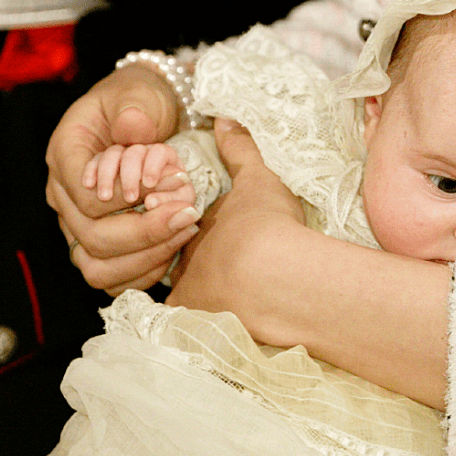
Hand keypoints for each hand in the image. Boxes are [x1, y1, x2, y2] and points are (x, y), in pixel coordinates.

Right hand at [46, 64, 199, 293]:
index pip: (85, 199)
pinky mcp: (99, 243)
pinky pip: (114, 276)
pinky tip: (175, 249)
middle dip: (145, 232)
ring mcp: (79, 223)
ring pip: (98, 267)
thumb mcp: (139, 91)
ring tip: (184, 231)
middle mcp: (66, 195)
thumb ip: (135, 107)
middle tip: (187, 214)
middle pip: (92, 238)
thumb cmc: (140, 99)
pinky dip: (145, 271)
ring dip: (145, 258)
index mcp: (66, 155)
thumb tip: (134, 129)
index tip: (164, 189)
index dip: (124, 201)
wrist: (145, 111)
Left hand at [168, 117, 450, 408]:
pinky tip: (230, 335)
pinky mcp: (201, 335)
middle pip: (179, 275)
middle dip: (192, 277)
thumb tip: (224, 117)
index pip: (177, 238)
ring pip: (184, 309)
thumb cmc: (267, 227)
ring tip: (228, 309)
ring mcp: (189, 305)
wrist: (277, 277)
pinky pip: (193, 338)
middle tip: (219, 278)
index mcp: (191, 233)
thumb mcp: (258, 180)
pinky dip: (207, 336)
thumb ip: (240, 150)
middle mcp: (183, 270)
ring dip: (200, 308)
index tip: (210, 242)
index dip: (189, 239)